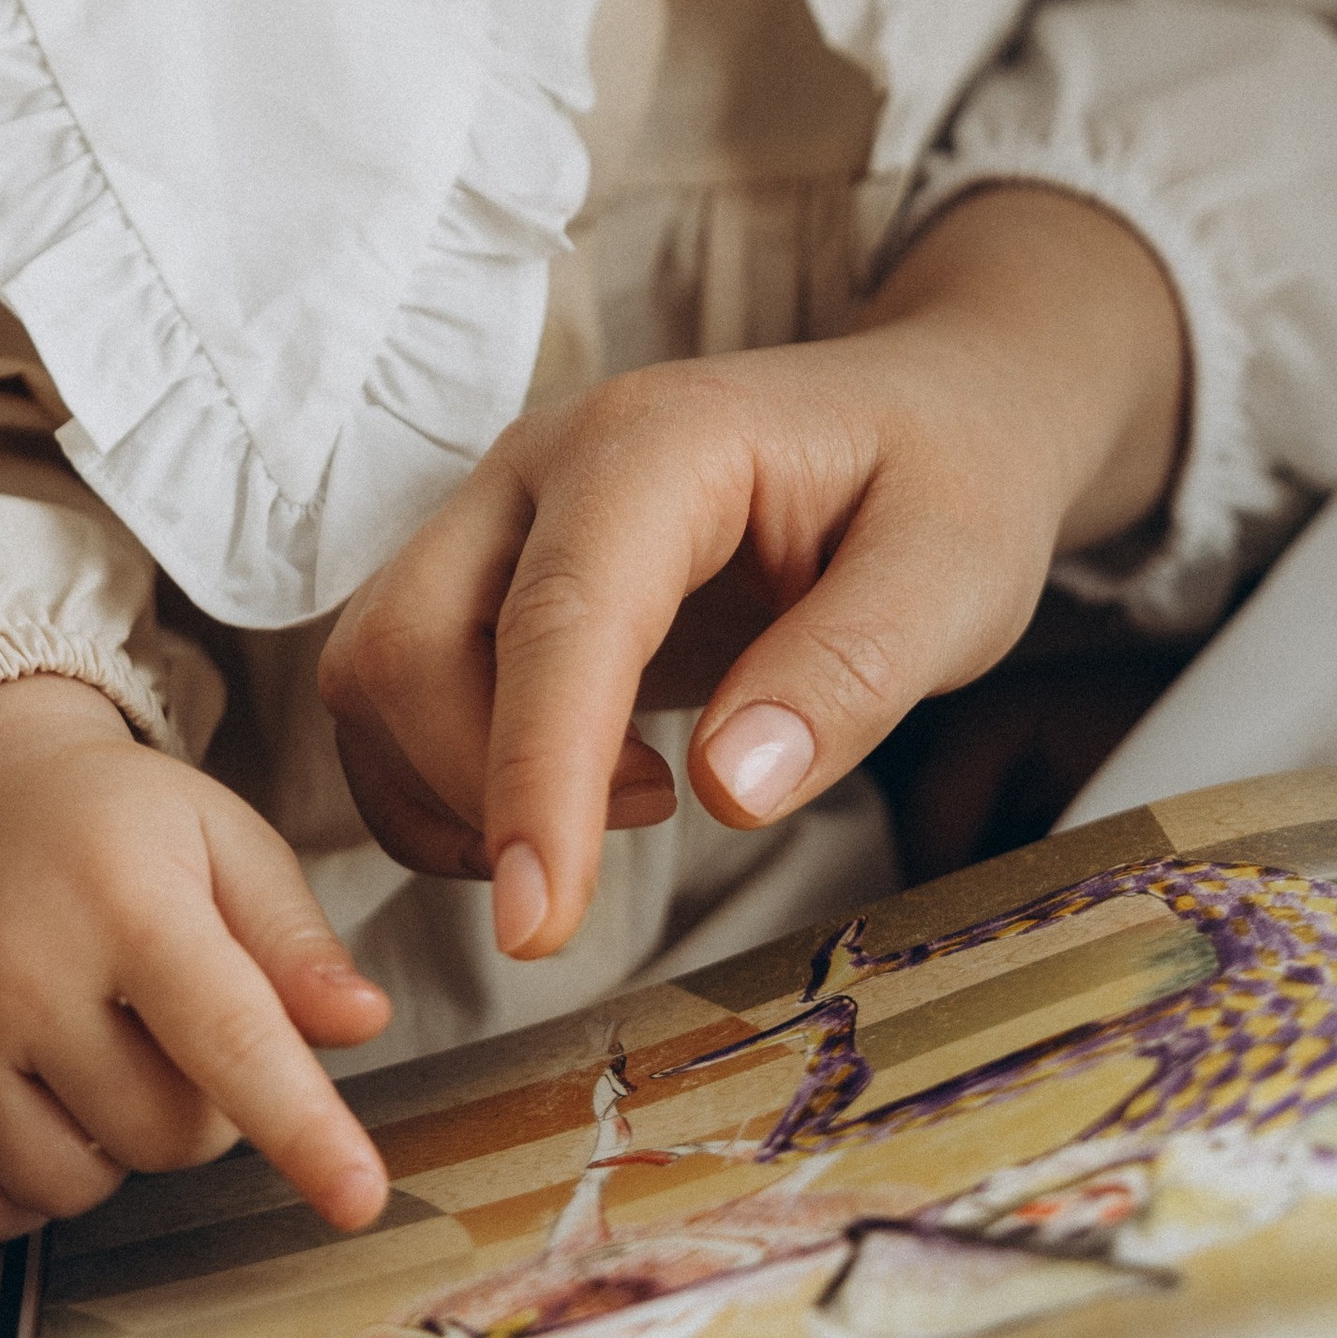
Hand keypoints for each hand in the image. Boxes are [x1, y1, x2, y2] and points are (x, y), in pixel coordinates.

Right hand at [0, 676, 391, 1243]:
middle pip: (166, 1137)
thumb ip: (294, 940)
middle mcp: (19, 970)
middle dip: (200, 1107)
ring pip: (78, 1189)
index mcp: (125, 897)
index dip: (303, 1129)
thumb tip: (361, 1024)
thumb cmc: (114, 823)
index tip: (357, 1202)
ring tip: (98, 1046)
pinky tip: (35, 1099)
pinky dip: (27, 1187)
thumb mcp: (223, 840)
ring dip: (113, 1149)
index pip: (232, 1039)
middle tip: (171, 1023)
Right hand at [319, 184, 1185, 961]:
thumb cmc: (949, 482)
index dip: (534, 777)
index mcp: (661, 441)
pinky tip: (586, 794)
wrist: (932, 413)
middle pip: (410, 639)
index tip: (539, 924)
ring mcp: (504, 510)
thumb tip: (729, 789)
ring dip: (453, 787)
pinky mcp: (492, 569)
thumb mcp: (957, 573)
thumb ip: (853, 672)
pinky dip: (444, 779)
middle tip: (636, 839)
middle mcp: (546, 461)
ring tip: (628, 806)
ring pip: (379, 667)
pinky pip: (395, 688)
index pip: (558, 616)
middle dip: (476, 788)